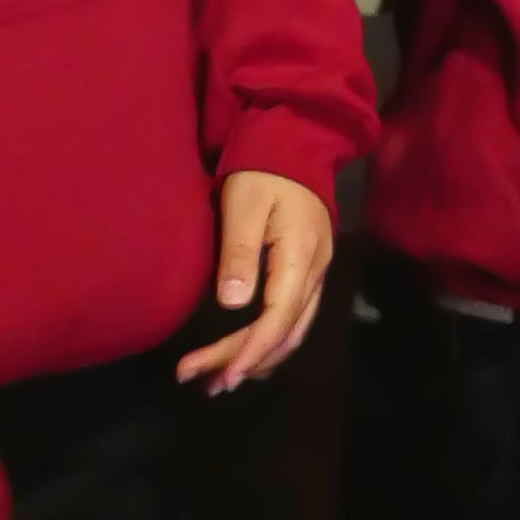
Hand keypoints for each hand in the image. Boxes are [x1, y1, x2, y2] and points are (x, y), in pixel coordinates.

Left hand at [175, 171, 332, 394]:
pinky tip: (247, 351)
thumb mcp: (244, 204)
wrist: (296, 137)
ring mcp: (317, 268)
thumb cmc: (264, 169)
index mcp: (301, 256)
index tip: (220, 377)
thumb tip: (232, 306)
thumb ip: (239, 254)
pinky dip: (271, 340)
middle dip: (244, 361)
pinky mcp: (310, 266)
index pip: (277, 319)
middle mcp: (316, 269)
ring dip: (259, 357)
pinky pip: (295, 316)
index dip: (249, 352)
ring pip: (294, 329)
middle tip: (201, 381)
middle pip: (285, 332)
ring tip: (218, 378)